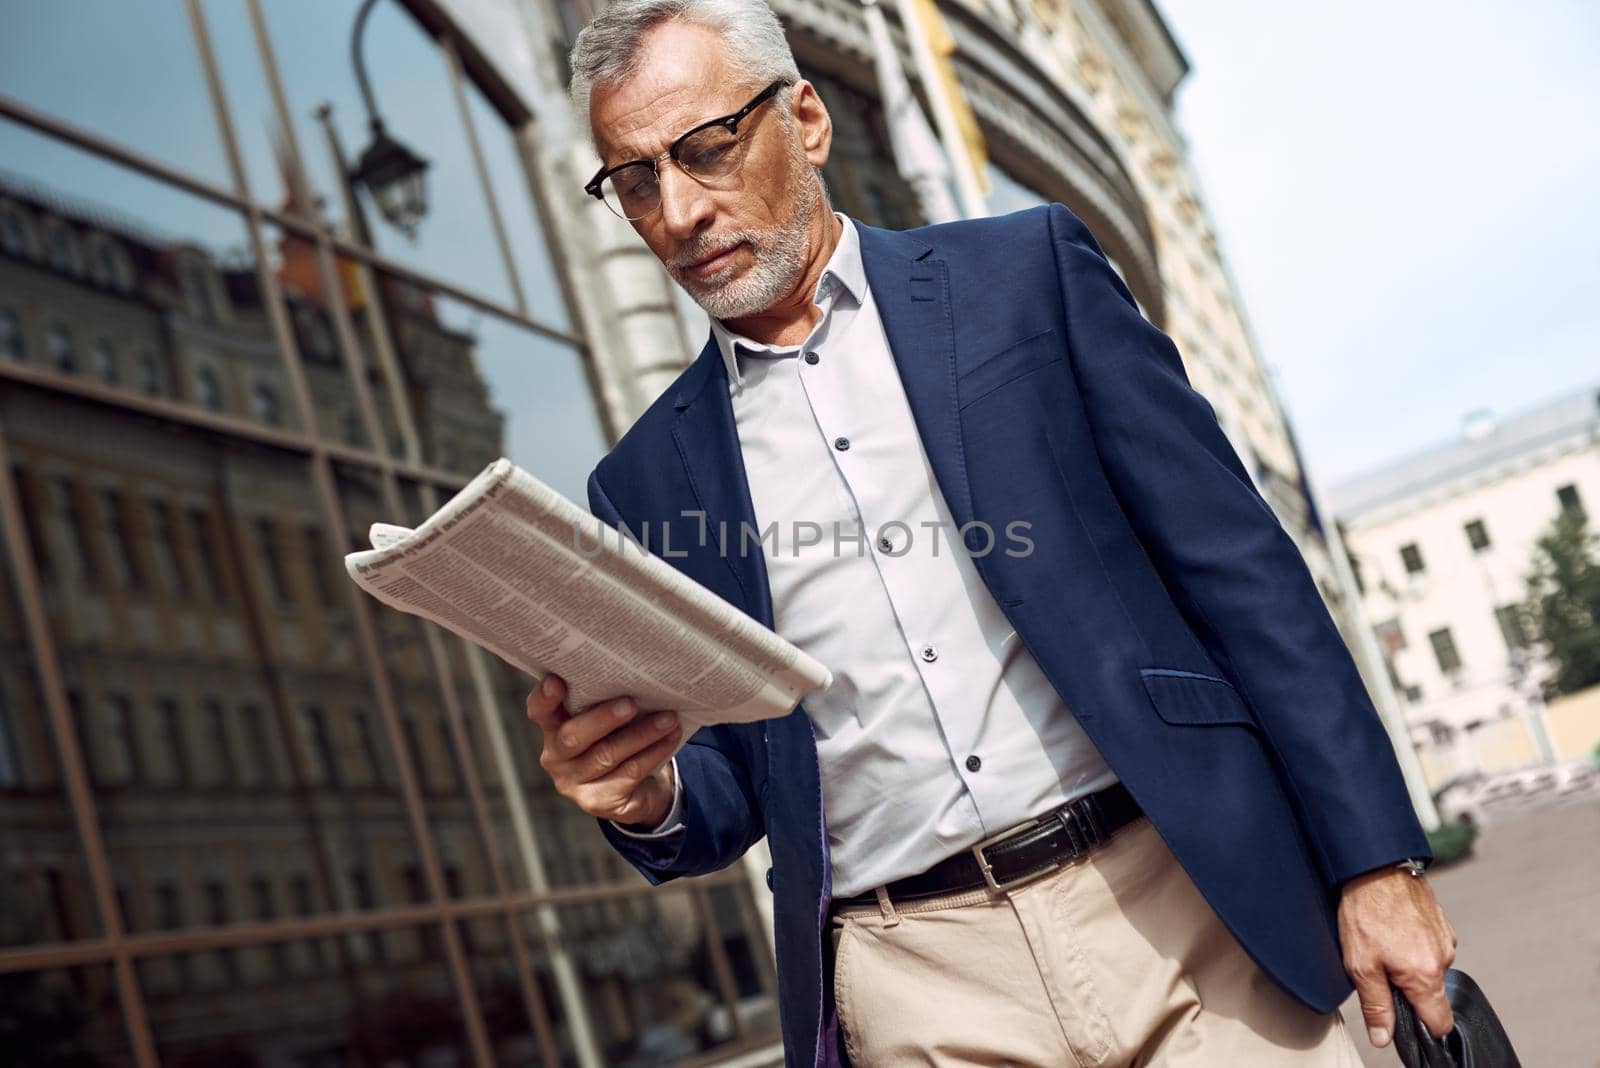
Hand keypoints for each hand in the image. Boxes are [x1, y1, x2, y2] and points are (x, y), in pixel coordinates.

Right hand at [525, 673, 681, 829]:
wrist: (637, 789)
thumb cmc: (619, 739)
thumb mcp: (608, 721)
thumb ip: (605, 702)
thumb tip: (636, 675)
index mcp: (553, 729)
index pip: (540, 712)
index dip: (544, 698)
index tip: (556, 681)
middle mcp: (556, 758)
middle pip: (573, 737)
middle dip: (603, 719)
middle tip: (630, 703)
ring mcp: (574, 784)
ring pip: (607, 755)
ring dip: (642, 734)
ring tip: (668, 718)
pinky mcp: (597, 802)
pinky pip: (629, 773)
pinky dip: (653, 752)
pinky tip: (671, 737)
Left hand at [1338, 865, 1457, 1048]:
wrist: (1375, 866)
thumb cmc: (1366, 913)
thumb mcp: (1361, 965)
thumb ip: (1376, 1005)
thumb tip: (1384, 1038)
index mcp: (1426, 975)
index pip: (1439, 1022)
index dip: (1422, 1027)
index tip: (1403, 1019)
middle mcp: (1443, 959)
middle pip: (1431, 994)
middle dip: (1407, 990)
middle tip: (1379, 969)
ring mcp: (1445, 939)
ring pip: (1429, 968)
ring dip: (1409, 964)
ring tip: (1382, 941)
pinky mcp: (1441, 922)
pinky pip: (1429, 946)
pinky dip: (1413, 944)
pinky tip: (1392, 928)